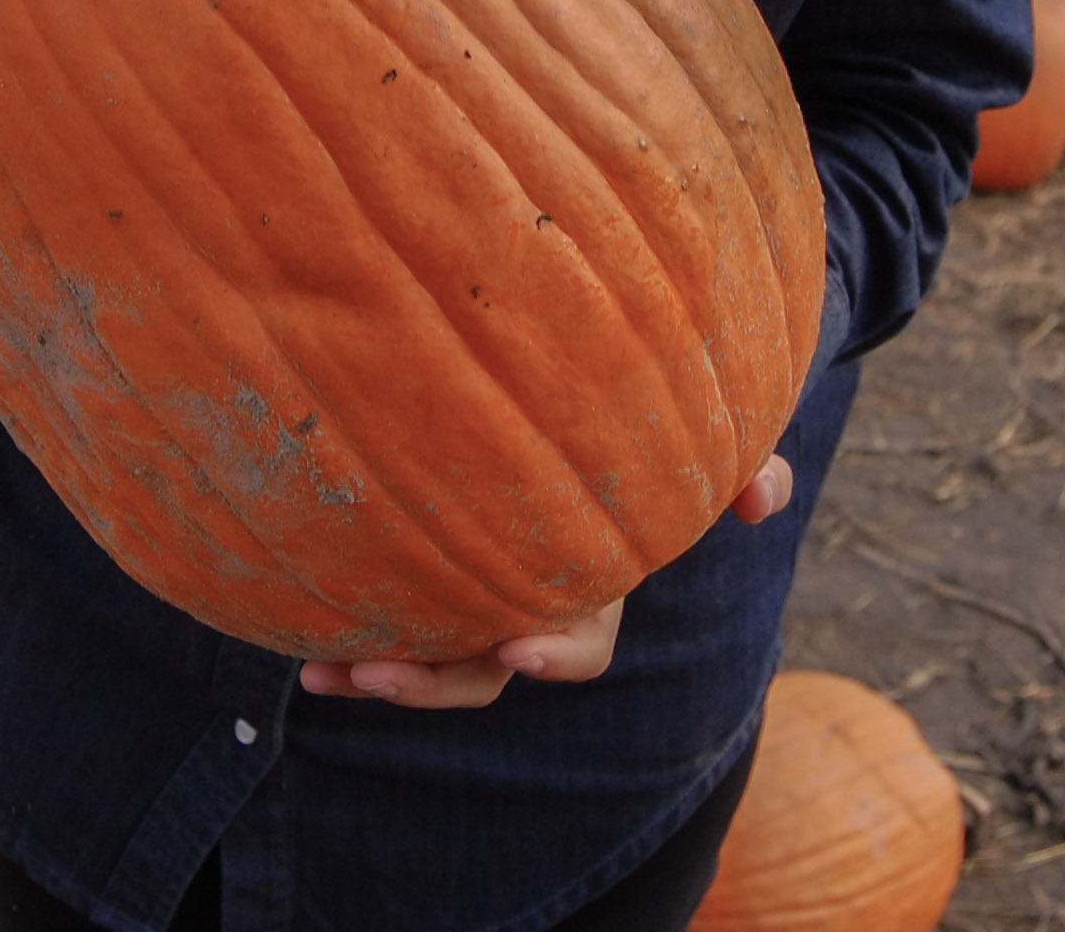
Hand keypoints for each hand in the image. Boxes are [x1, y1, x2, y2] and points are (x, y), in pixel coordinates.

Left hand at [296, 453, 793, 709]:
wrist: (566, 384)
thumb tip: (766, 501)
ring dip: (384, 672)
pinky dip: (348, 639)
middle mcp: (532, 600)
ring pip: (434, 657)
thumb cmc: (640, 415)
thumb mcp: (696, 434)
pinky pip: (390, 618)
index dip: (556, 654)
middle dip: (436, 680)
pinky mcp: (425, 574)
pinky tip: (299, 647)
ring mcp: (478, 592)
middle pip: (488, 667)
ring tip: (331, 667)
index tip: (517, 648)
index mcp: (592, 581)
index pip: (582, 640)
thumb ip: (738, 458)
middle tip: (382, 671)